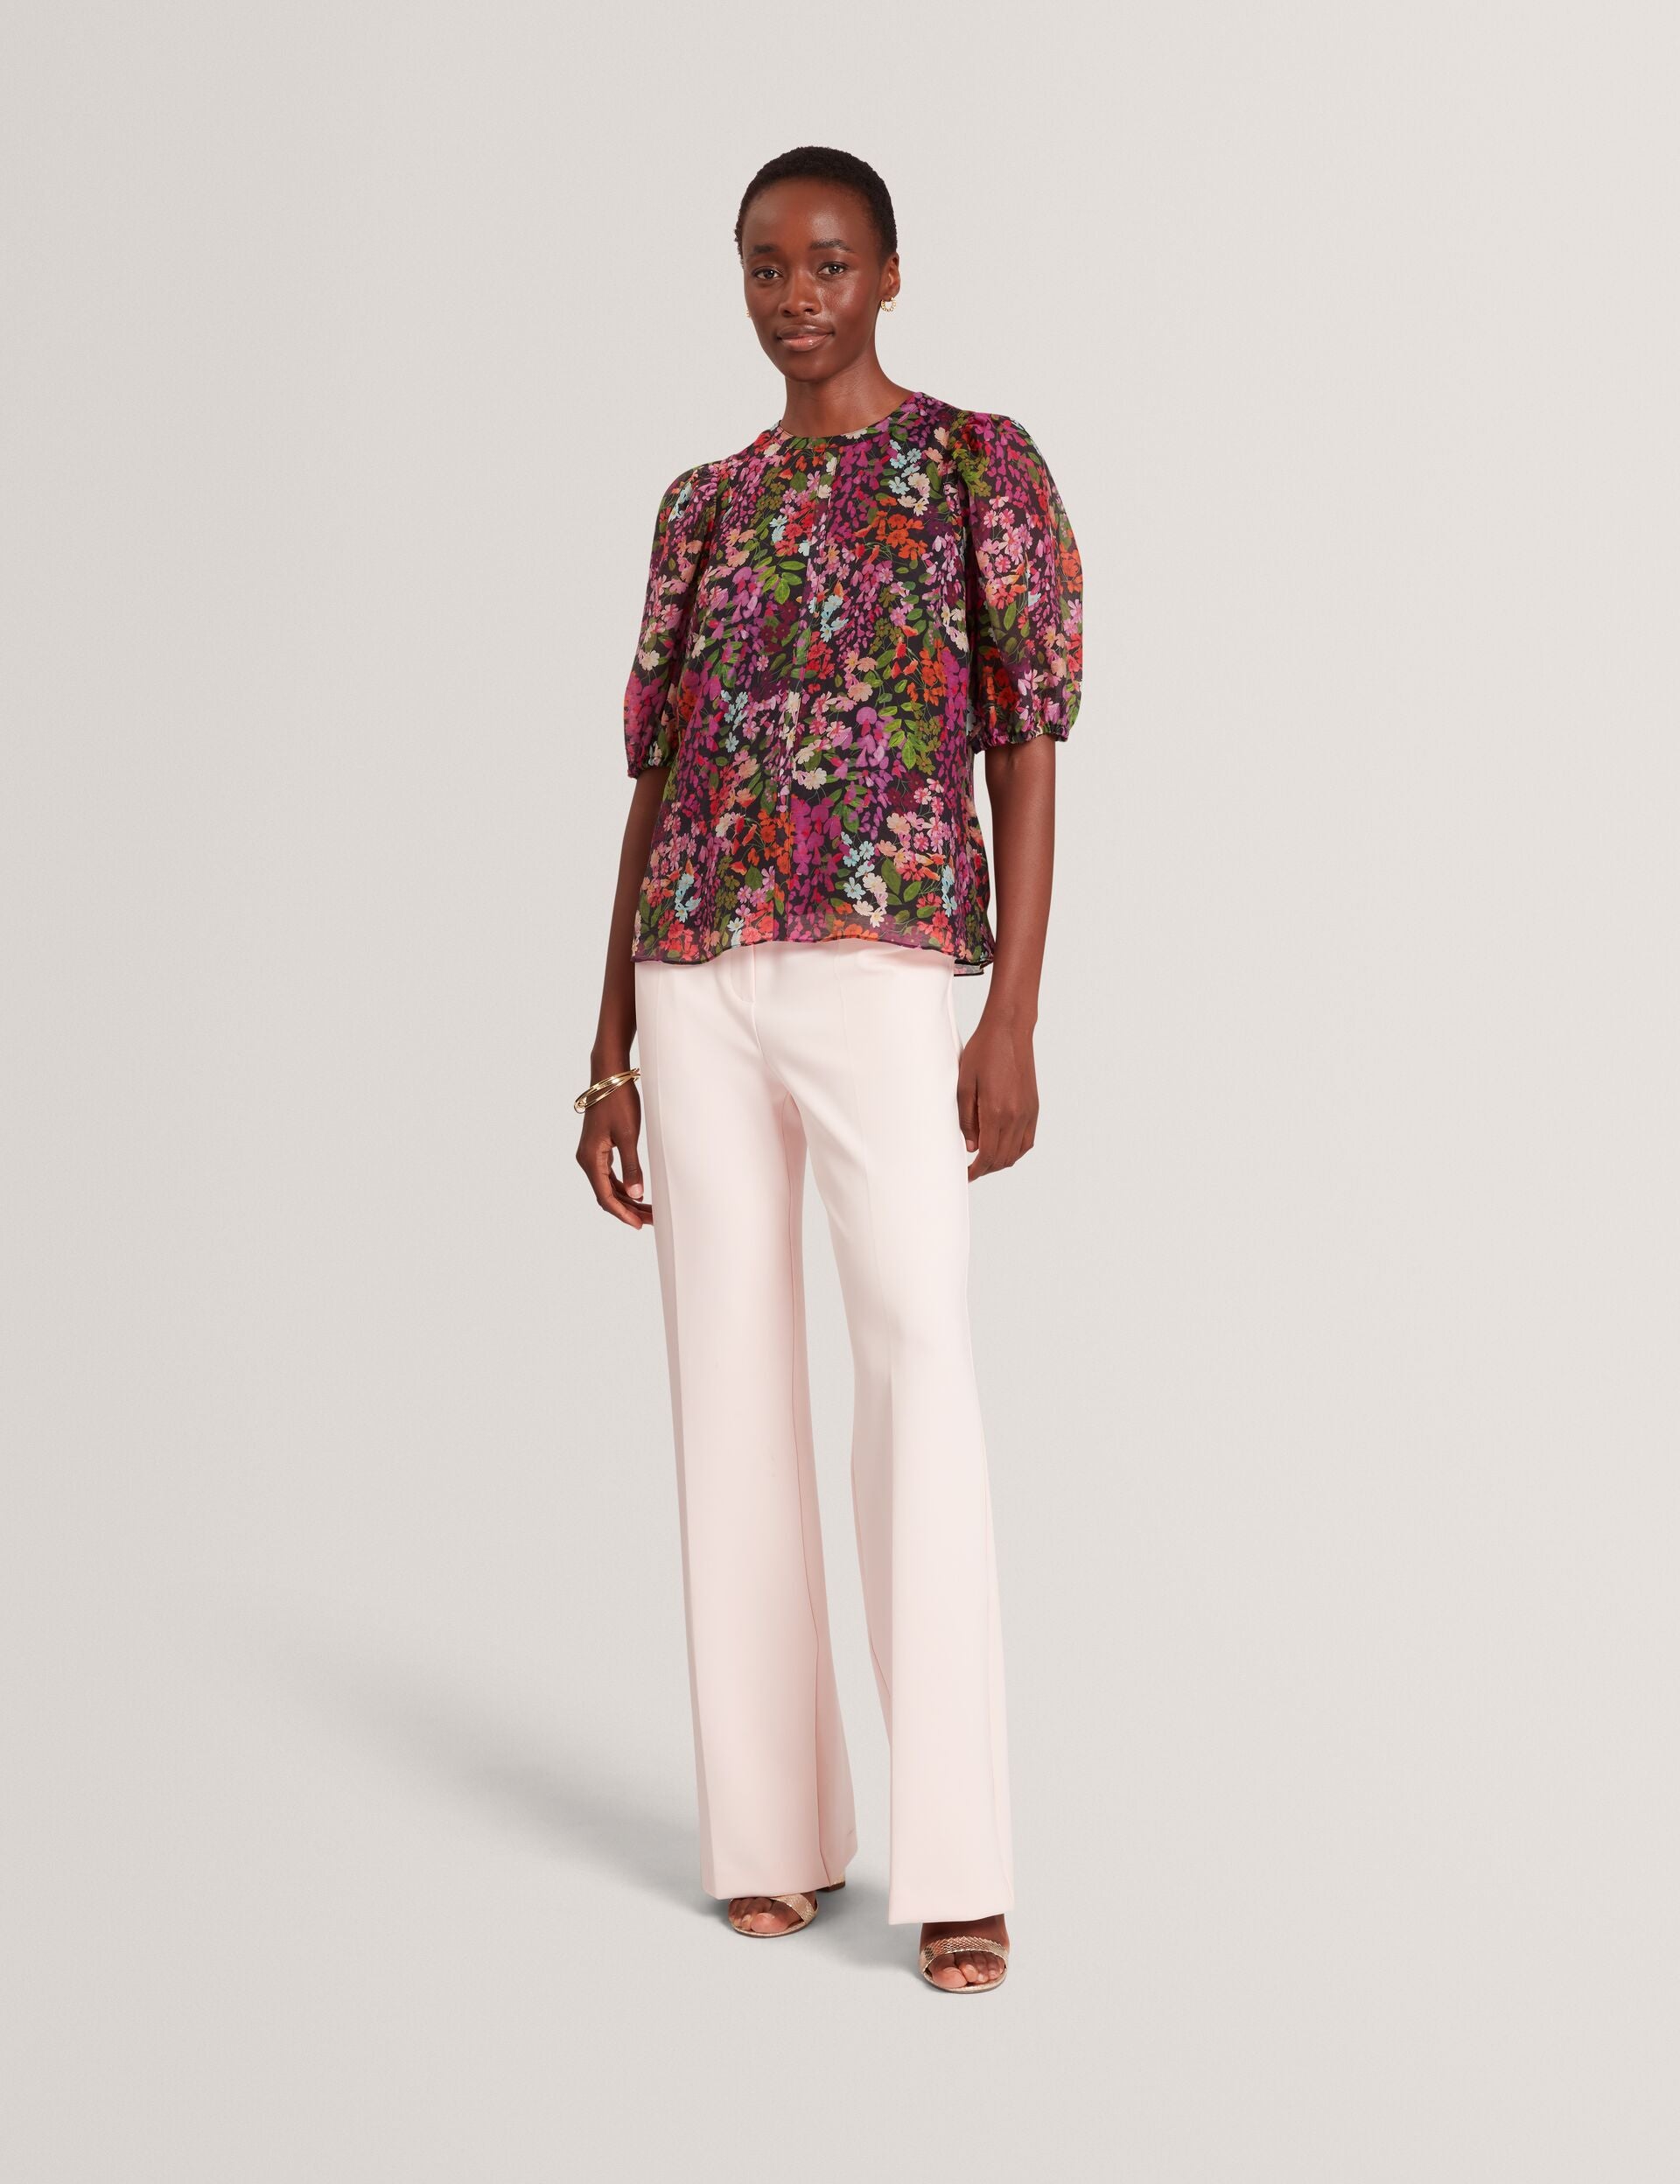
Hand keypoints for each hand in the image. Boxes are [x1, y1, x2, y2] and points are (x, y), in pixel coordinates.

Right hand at [576, 1083, 652, 1228]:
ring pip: (608, 1185)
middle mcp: (587, 1159)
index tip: (640, 1225)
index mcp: (590, 1159)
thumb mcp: (628, 1136)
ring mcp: (592, 1153)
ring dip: (627, 1198)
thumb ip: (632, 1167)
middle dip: (629, 1208)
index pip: (605, 1196)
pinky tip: (637, 1191)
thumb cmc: (618, 1102)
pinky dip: (623, 1185)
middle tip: (651, 1219)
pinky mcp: (599, 1147)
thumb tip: (636, 1195)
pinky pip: (609, 1174)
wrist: (609, 1075)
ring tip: (648, 1209)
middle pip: (607, 1194)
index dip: (623, 1213)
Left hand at [956, 1008, 1038, 1179]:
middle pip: (1003, 1158)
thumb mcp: (964, 1083)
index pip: (988, 1155)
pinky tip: (1003, 1147)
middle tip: (971, 1168)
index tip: (966, 1175)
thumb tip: (971, 1146)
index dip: (976, 1170)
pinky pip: (1028, 1141)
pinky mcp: (1034, 1107)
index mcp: (996, 1111)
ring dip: (1000, 1162)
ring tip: (984, 1159)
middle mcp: (1016, 1116)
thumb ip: (966, 1118)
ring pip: (1017, 1153)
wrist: (1010, 1030)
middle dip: (986, 1169)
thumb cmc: (983, 1051)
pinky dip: (1015, 1151)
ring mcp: (1028, 1112)